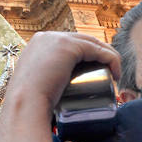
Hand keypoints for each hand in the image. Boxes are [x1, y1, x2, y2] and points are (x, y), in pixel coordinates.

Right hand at [3, 31, 120, 113]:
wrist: (24, 105)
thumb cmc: (29, 105)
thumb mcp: (34, 87)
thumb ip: (40, 84)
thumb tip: (49, 96)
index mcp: (37, 44)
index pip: (69, 45)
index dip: (86, 57)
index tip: (95, 75)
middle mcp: (46, 37)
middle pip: (82, 42)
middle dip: (99, 56)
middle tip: (108, 76)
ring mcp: (57, 39)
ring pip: (92, 44)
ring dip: (108, 58)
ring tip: (113, 77)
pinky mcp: (68, 45)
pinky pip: (98, 50)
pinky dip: (111, 59)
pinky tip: (116, 73)